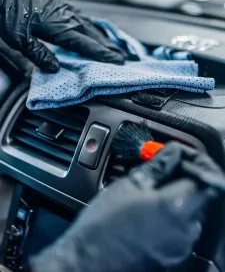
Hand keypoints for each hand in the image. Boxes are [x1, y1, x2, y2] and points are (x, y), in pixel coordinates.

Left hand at [0, 0, 125, 72]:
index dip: (102, 54)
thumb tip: (56, 68)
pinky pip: (80, 17)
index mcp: (58, 26)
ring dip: (101, 37)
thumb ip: (39, 54)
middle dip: (108, 47)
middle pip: (92, 34)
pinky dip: (90, 26)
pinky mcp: (57, 3)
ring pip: (88, 24)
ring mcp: (62, 7)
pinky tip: (91, 29)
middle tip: (123, 57)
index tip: (118, 61)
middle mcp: (64, 16)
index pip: (86, 44)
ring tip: (112, 46)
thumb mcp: (18, 38)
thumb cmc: (5, 9)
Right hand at [29, 143, 221, 271]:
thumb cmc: (103, 223)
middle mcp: (185, 230)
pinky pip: (181, 228)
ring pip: (190, 211)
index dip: (195, 162)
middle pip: (199, 194)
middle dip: (184, 178)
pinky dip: (172, 214)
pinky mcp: (172, 256)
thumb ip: (158, 167)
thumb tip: (173, 152)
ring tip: (151, 191)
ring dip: (177, 195)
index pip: (205, 177)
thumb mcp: (129, 186)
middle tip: (162, 170)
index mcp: (176, 207)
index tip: (180, 156)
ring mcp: (180, 246)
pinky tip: (150, 211)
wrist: (88, 259)